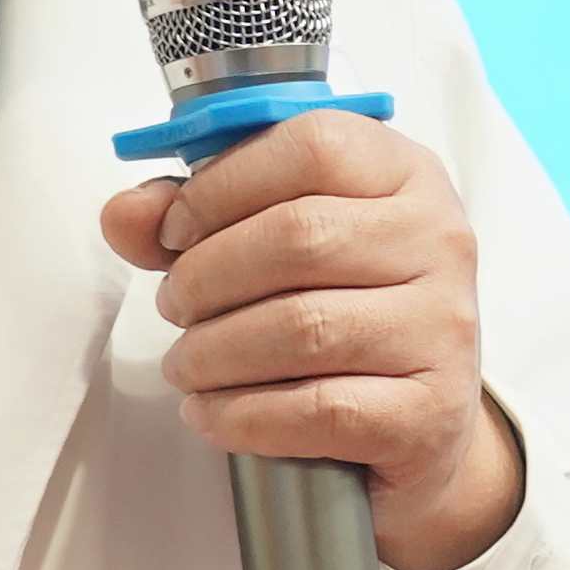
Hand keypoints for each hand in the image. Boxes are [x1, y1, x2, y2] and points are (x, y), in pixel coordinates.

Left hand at [99, 111, 522, 569]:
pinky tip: (211, 412)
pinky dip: (242, 414)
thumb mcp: (278, 239)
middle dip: (206, 277)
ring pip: (304, 327)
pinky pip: (319, 409)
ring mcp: (443, 328)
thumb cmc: (342, 310)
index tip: (174, 231)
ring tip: (185, 364)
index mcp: (405, 173)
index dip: (222, 186)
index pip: (313, 145)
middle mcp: (439, 240)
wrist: (421, 423)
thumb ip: (194, 216)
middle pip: (301, 235)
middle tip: (174, 305)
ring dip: (213, 352)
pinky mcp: (429, 413)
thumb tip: (126, 215)